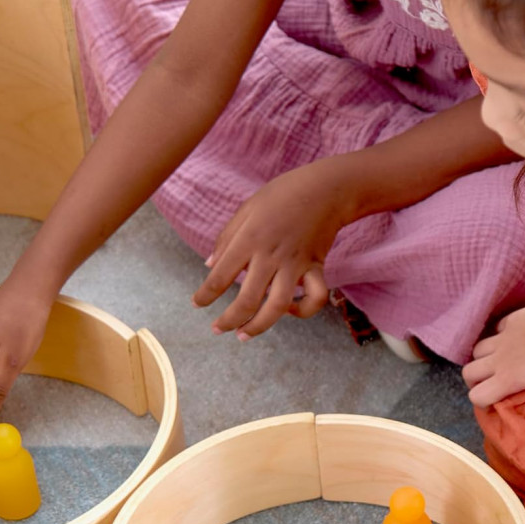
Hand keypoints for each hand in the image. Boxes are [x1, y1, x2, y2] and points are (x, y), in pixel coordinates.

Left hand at [191, 162, 344, 337]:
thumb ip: (226, 239)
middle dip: (228, 320)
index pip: (220, 276)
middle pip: (247, 300)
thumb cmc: (283, 194)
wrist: (327, 188)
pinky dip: (304, 310)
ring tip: (244, 335)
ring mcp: (295, 264)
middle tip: (218, 329)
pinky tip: (291, 311)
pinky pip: (315, 298)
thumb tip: (208, 266)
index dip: (204, 295)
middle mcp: (271, 256)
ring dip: (259, 327)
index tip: (197, 303)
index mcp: (249, 239)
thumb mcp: (247, 209)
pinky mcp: (316, 268)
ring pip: (277, 308)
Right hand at [461, 300, 524, 424]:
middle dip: (474, 381)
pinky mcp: (510, 322)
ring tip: (495, 363)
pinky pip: (495, 331)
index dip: (482, 404)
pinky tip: (509, 339)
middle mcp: (497, 360)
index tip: (494, 405)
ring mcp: (501, 339)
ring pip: (477, 351)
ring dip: (482, 359)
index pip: (477, 396)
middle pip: (468, 372)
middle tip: (489, 384)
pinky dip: (497, 338)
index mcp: (506, 378)